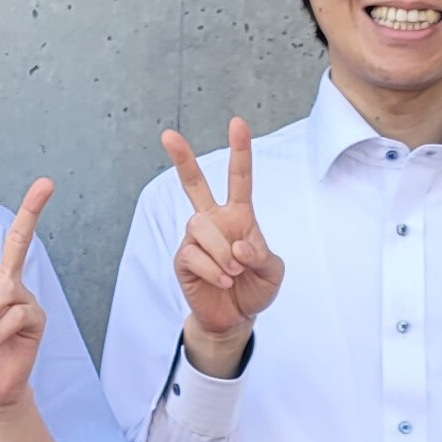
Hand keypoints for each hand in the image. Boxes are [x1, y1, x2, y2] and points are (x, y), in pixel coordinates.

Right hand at [162, 117, 281, 343]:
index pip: (239, 178)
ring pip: (200, 226)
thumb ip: (261, 254)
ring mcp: (195, 240)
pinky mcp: (183, 260)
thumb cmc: (255, 287)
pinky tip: (223, 280)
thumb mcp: (273, 271)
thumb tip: (237, 245)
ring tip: (234, 272)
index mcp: (239, 215)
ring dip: (222, 251)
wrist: (235, 318)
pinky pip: (194, 254)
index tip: (237, 123)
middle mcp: (214, 221)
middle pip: (194, 184)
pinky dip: (214, 269)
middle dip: (182, 159)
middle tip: (168, 135)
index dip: (239, 151)